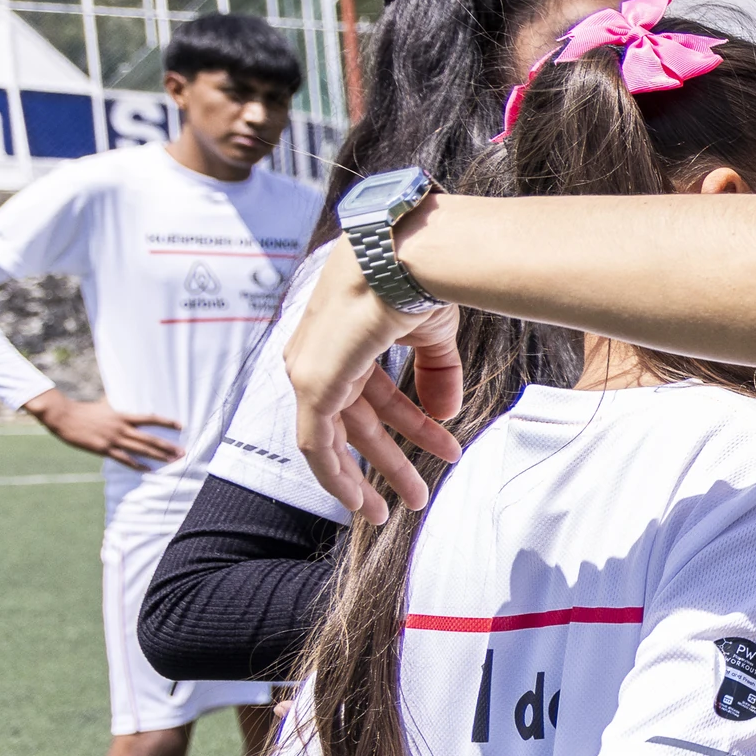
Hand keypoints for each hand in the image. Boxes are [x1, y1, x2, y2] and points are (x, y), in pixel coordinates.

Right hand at [25, 391, 179, 469]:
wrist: (63, 416)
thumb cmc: (84, 410)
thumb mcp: (104, 404)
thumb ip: (116, 403)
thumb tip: (120, 398)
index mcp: (122, 415)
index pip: (150, 418)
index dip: (166, 422)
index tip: (181, 425)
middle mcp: (121, 427)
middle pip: (150, 438)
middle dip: (168, 446)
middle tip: (183, 452)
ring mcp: (113, 439)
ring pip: (141, 450)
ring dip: (158, 456)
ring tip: (173, 461)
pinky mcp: (103, 449)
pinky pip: (124, 459)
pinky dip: (138, 465)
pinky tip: (149, 470)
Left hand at [289, 223, 466, 524]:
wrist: (410, 253)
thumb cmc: (421, 276)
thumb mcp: (433, 334)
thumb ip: (436, 374)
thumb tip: (444, 412)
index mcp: (347, 336)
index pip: (373, 393)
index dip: (406, 424)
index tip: (435, 447)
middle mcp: (321, 353)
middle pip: (356, 420)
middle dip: (392, 459)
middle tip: (418, 492)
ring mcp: (311, 369)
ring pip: (335, 440)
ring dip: (373, 474)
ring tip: (410, 502)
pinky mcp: (311, 384)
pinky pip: (316, 445)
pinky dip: (336, 476)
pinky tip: (363, 499)